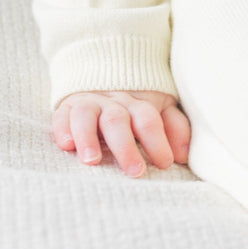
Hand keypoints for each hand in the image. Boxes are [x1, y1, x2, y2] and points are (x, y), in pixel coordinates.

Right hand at [52, 90, 190, 177]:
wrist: (103, 76)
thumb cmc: (136, 106)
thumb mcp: (160, 110)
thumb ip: (174, 129)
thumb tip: (185, 155)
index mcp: (138, 104)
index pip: (149, 120)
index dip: (158, 141)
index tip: (164, 163)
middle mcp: (113, 103)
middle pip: (118, 120)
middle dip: (126, 147)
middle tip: (134, 172)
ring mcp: (89, 104)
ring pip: (87, 115)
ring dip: (88, 137)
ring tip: (92, 161)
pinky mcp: (67, 108)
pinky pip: (62, 115)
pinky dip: (63, 129)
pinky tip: (66, 145)